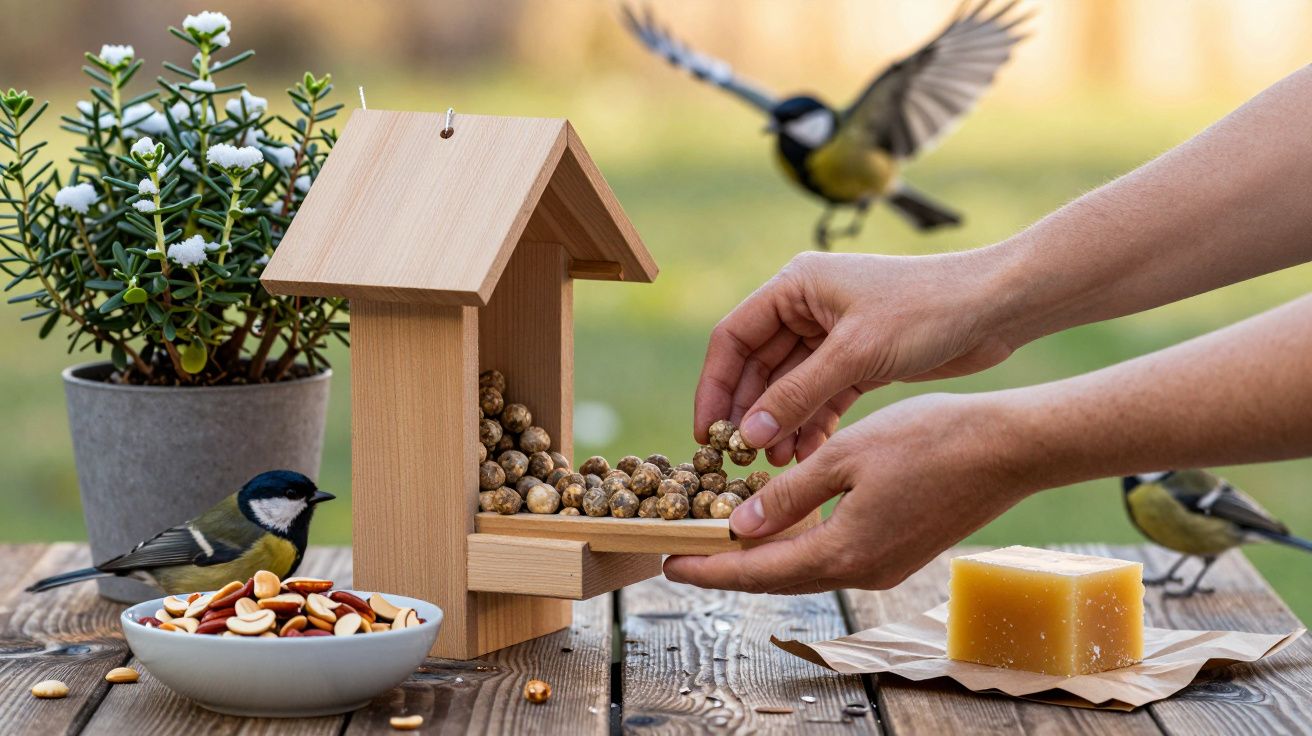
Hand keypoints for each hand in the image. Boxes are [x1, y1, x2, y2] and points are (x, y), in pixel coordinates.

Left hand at [666, 392, 1033, 592]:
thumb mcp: (846, 457)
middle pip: (776, 579)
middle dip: (726, 567)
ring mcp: (883, 566)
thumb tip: (741, 526)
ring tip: (720, 536)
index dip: (708, 569)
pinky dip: (797, 545)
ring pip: (804, 569)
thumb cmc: (931, 441)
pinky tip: (780, 522)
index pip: (756, 572)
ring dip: (761, 556)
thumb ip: (790, 495)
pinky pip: (832, 556)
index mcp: (843, 553)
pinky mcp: (898, 551)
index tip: (668, 563)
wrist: (1010, 449)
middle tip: (683, 552)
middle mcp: (861, 572)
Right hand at [694, 250, 1018, 464]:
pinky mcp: (860, 360)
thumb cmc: (926, 311)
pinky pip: (821, 396)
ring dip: (779, 424)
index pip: (733, 338)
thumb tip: (748, 434)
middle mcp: (807, 307)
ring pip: (789, 387)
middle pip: (758, 366)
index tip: (707, 434)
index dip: (715, 387)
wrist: (995, 307)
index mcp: (795, 286)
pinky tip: (805, 455)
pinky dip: (812, 424)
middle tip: (737, 460)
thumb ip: (798, 394)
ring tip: (772, 465)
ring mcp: (833, 335)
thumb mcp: (855, 354)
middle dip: (748, 413)